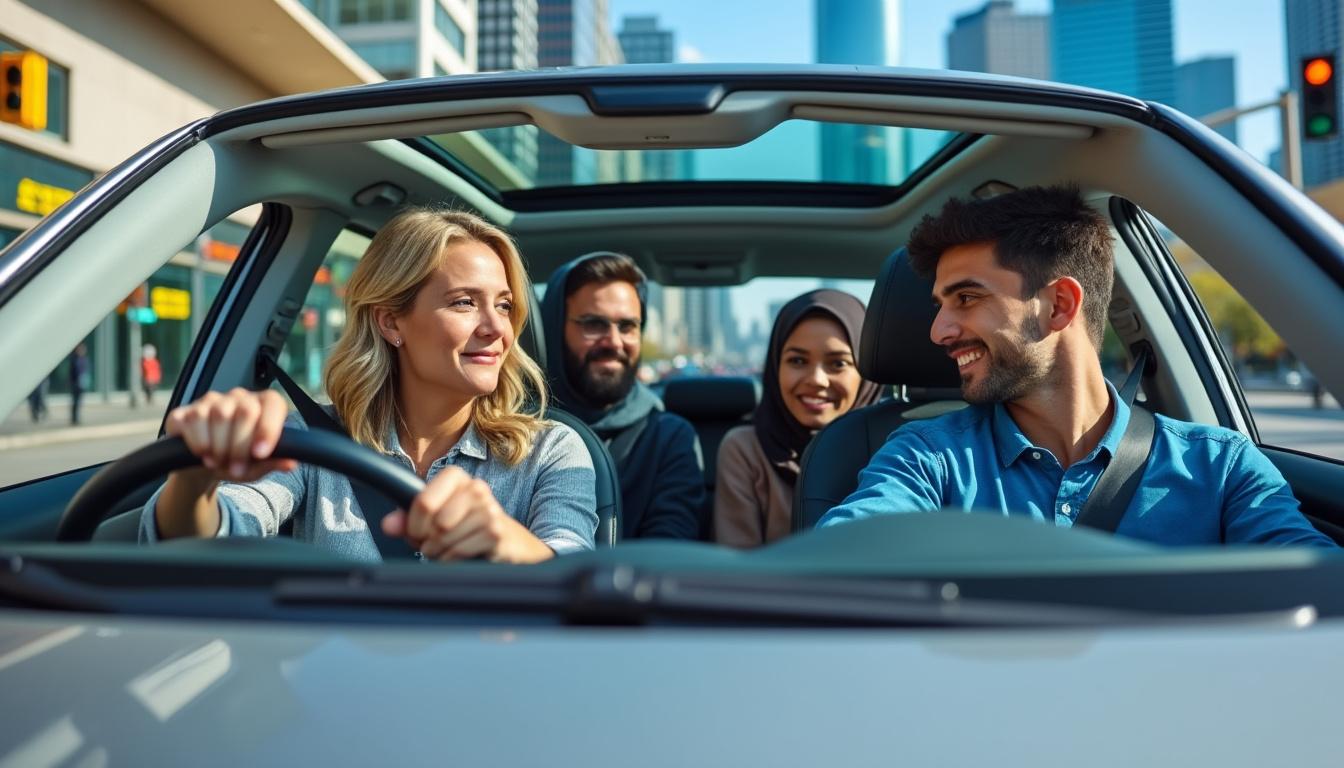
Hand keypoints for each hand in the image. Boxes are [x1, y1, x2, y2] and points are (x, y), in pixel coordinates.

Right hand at [165, 388, 297, 483]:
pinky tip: (202, 453)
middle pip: (246, 411)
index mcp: (263, 406)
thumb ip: (273, 462)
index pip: (273, 403)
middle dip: (241, 445)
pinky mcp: (185, 411)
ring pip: (220, 416)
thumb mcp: (256, 467)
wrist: (200, 468)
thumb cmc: (235, 462)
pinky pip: (194, 420)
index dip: (268, 428)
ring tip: (218, 463)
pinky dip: (199, 442)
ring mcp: (210, 401)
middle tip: (236, 468)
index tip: (260, 453)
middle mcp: (239, 397)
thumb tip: (290, 463)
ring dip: (220, 447)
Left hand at [381, 467, 553, 563]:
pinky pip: (459, 551)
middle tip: (435, 544)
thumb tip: (387, 525)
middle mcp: (476, 487)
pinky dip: (452, 559)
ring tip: (448, 550)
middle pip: (435, 523)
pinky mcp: (497, 531)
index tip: (418, 533)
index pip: (423, 501)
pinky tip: (460, 557)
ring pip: (446, 538)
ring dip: (440, 552)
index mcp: (456, 477)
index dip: (414, 524)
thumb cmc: (464, 528)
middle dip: (428, 541)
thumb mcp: (433, 520)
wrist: (508, 543)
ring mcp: (490, 509)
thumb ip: (407, 520)